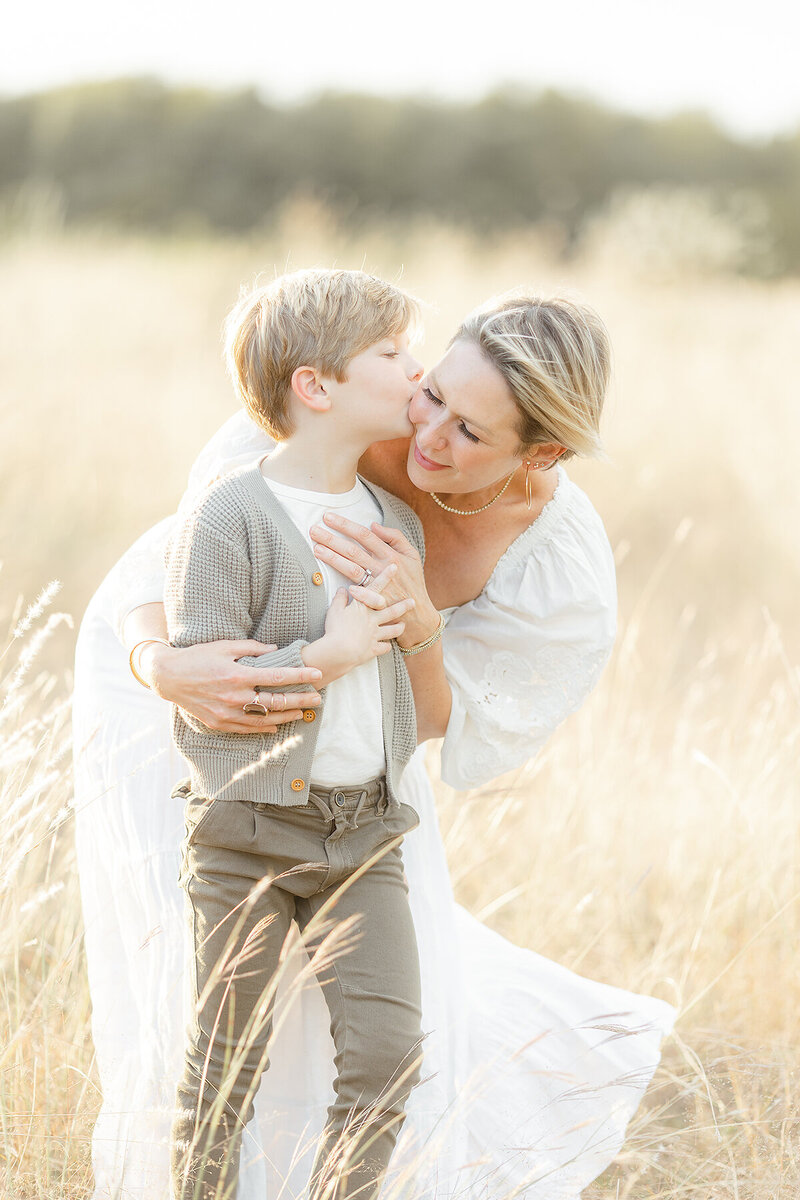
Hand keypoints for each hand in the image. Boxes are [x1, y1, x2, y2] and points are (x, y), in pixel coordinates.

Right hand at [141, 639, 322, 733]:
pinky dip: (264, 727)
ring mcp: (227, 713)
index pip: (278, 677)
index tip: (318, 674)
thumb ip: (252, 648)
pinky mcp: (219, 723)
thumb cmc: (198, 657)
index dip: (301, 676)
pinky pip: (247, 728)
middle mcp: (235, 696)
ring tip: (302, 713)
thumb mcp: (224, 645)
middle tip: (318, 699)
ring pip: (265, 719)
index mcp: (238, 674)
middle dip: (300, 700)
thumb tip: (276, 650)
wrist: (168, 677)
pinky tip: (276, 726)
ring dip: (286, 716)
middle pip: (276, 701)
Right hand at [305, 564, 414, 680]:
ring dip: (399, 628)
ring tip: (403, 625)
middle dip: (403, 606)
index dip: (385, 576)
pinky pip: (383, 648)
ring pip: (392, 630)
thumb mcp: (334, 610)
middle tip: (413, 602)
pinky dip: (386, 647)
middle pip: (391, 611)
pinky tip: (388, 646)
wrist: (340, 651)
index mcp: (363, 608)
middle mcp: (372, 620)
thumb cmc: (335, 629)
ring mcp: (375, 635)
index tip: (395, 567)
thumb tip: (342, 590)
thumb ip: (339, 599)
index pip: (376, 588)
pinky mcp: (373, 649)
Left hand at [310, 515, 439, 646]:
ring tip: (316, 548)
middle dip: (332, 539)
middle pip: (353, 550)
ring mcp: (376, 585)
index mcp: (390, 554)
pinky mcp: (372, 599)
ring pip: (350, 568)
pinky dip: (344, 583)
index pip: (364, 535)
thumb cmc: (412, 580)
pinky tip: (329, 577)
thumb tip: (373, 525)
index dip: (345, 525)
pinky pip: (356, 590)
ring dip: (332, 558)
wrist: (417, 611)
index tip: (328, 517)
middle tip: (314, 530)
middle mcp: (382, 568)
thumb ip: (395, 537)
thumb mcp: (412, 554)